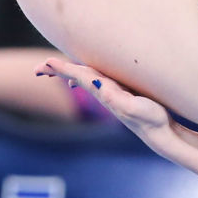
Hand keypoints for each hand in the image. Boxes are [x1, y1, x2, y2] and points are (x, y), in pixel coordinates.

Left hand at [37, 58, 170, 135]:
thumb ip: (116, 99)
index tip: (46, 63)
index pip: (80, 77)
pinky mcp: (120, 94)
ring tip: (51, 70)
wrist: (160, 134)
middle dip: (58, 71)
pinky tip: (79, 82)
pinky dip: (84, 78)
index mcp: (105, 92)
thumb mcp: (135, 108)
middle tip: (37, 69)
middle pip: (77, 77)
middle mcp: (104, 93)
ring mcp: (111, 94)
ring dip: (68, 73)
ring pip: (85, 79)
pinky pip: (96, 82)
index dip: (63, 68)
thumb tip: (98, 87)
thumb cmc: (151, 120)